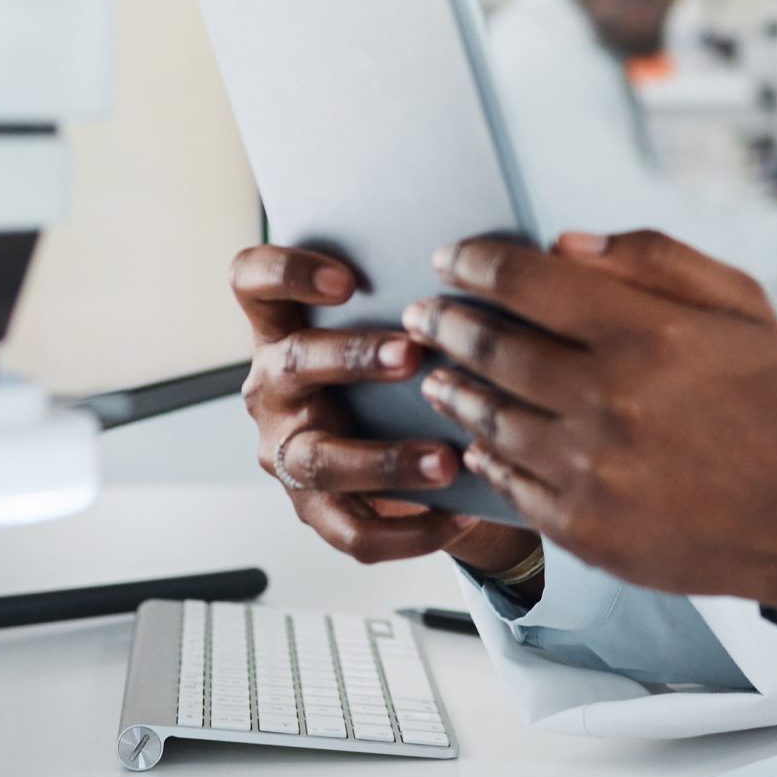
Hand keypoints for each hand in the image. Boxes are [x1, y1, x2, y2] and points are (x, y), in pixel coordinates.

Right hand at [230, 244, 538, 571]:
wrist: (408, 443)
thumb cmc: (404, 365)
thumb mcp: (403, 321)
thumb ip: (432, 288)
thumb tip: (525, 245)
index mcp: (285, 326)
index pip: (251, 281)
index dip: (286, 273)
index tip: (346, 279)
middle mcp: (273, 386)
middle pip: (291, 363)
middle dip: (352, 358)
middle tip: (412, 354)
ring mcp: (288, 449)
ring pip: (318, 457)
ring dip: (383, 458)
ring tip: (446, 459)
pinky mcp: (314, 509)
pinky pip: (354, 530)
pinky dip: (410, 529)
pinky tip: (461, 515)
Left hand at [401, 230, 776, 606]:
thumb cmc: (768, 397)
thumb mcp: (739, 304)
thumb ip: (654, 259)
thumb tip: (563, 245)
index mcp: (648, 335)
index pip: (527, 281)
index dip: (475, 262)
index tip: (451, 257)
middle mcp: (611, 400)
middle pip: (492, 347)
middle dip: (446, 322)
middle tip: (424, 313)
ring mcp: (591, 470)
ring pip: (487, 416)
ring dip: (451, 386)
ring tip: (436, 371)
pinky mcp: (582, 527)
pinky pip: (506, 480)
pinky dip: (480, 452)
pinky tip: (474, 435)